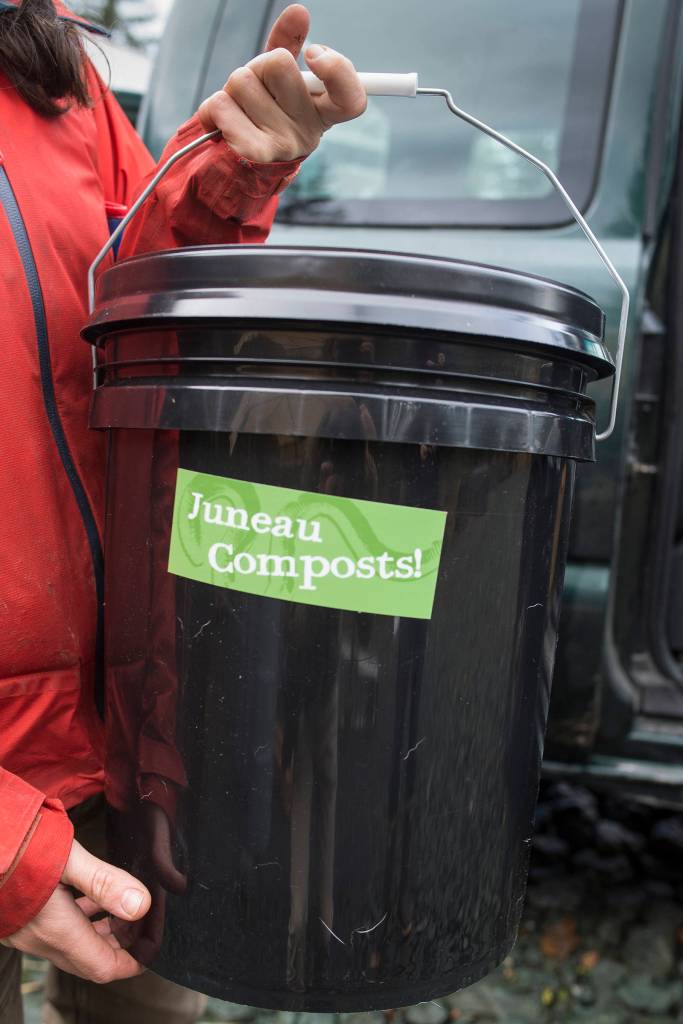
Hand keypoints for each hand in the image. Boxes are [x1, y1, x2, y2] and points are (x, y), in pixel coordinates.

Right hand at [1, 839, 150, 983]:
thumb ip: (104, 882)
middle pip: (89, 959)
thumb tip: (141, 905)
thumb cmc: (19, 849)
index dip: (131, 962)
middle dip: (119, 946)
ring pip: (73, 944)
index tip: (150, 947)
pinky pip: (56, 931)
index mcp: (57, 932)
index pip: (103, 967)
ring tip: (120, 908)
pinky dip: (79, 920)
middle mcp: (41, 939)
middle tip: (139, 923)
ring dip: (99, 932)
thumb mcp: (68, 860)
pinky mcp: (20, 918)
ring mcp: (28, 932)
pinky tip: (87, 897)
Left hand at [198, 3, 366, 162]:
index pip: (351, 96)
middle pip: (278, 63)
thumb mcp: (279, 80)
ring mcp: (283, 146)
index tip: (313, 54)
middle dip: (257, 65)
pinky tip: (221, 123)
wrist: (237, 166)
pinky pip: (221, 104)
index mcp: (322, 113)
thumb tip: (299, 12)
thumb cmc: (263, 114)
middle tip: (258, 90)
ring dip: (230, 88)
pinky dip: (212, 107)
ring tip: (239, 110)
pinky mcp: (253, 154)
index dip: (336, 68)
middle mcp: (308, 133)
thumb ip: (290, 44)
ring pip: (241, 80)